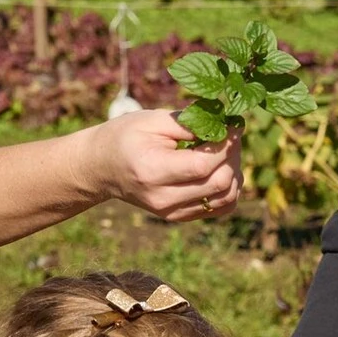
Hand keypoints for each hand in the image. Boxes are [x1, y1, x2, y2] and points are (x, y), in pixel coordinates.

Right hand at [87, 110, 241, 221]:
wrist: (102, 167)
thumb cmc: (125, 136)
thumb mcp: (151, 120)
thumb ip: (188, 123)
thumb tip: (225, 126)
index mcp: (153, 171)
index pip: (203, 165)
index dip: (226, 144)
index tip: (234, 125)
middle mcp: (163, 199)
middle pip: (219, 183)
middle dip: (233, 155)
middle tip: (230, 135)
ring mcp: (172, 212)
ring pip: (226, 199)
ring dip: (235, 172)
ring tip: (226, 151)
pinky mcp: (180, 216)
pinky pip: (220, 208)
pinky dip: (230, 188)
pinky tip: (222, 168)